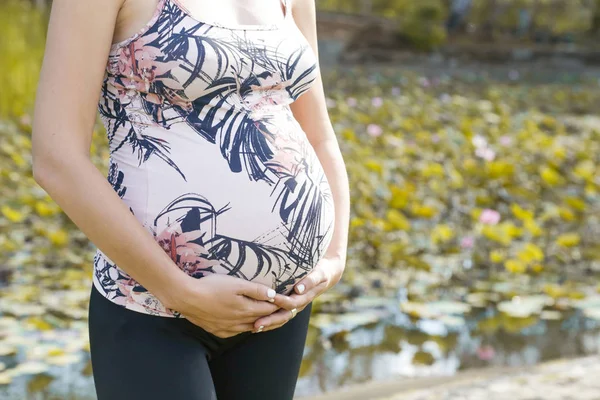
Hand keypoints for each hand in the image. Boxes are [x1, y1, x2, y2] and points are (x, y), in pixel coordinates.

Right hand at [172, 274, 287, 337]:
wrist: (186, 298)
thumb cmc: (212, 287)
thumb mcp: (236, 283)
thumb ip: (256, 290)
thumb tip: (274, 295)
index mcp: (246, 309)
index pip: (269, 309)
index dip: (280, 305)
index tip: (289, 302)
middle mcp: (239, 322)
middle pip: (262, 321)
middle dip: (274, 317)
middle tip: (284, 312)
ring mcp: (228, 328)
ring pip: (250, 328)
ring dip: (260, 324)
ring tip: (268, 319)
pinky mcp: (218, 331)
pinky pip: (237, 332)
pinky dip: (245, 328)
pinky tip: (245, 324)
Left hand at [252, 256, 344, 332]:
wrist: (326, 274)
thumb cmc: (321, 271)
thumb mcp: (319, 274)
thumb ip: (310, 281)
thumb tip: (298, 289)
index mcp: (305, 297)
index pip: (291, 303)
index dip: (280, 303)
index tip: (269, 300)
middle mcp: (299, 304)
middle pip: (284, 316)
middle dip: (270, 320)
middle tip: (256, 324)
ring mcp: (294, 307)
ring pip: (281, 319)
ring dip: (268, 324)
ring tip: (253, 327)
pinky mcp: (289, 306)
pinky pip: (279, 316)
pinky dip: (269, 321)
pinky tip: (256, 323)